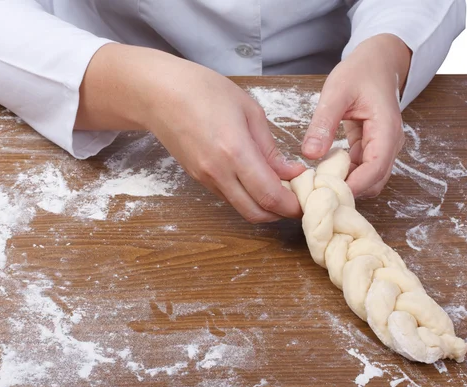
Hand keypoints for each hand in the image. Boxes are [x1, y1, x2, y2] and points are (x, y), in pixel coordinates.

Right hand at [77, 44, 304, 222]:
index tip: (306, 201)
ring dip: (263, 207)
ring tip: (280, 189)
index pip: (270, 195)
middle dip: (280, 214)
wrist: (159, 94)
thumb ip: (270, 148)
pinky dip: (247, 197)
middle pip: (255, 213)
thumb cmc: (205, 91)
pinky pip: (228, 197)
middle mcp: (219, 173)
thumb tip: (291, 172)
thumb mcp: (249, 111)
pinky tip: (256, 181)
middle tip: (296, 201)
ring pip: (241, 208)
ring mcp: (206, 179)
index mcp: (235, 152)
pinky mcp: (198, 179)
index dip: (292, 205)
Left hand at [302, 34, 411, 196]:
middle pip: (374, 182)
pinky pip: (361, 170)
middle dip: (348, 190)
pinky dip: (345, 175)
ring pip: (368, 180)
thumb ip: (323, 123)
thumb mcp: (336, 92)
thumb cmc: (360, 72)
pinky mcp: (372, 148)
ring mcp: (383, 148)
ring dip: (346, 184)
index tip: (326, 192)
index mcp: (386, 129)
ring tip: (318, 183)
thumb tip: (309, 154)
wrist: (377, 62)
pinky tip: (324, 172)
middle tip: (317, 191)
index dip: (352, 185)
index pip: (375, 169)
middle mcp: (390, 143)